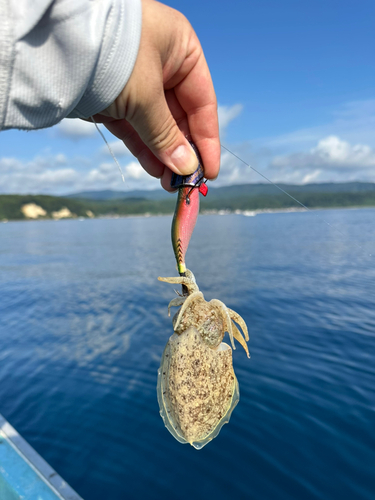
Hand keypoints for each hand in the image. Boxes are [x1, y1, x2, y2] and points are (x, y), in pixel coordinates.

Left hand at [95, 0, 219, 190]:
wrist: (52, 44)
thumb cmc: (113, 56)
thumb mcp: (147, 97)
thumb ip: (168, 135)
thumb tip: (187, 169)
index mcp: (181, 50)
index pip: (203, 102)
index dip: (207, 140)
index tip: (209, 172)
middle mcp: (161, 64)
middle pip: (180, 117)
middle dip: (183, 152)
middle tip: (186, 184)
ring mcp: (136, 83)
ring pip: (157, 126)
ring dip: (164, 156)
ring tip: (169, 184)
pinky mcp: (112, 100)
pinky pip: (134, 129)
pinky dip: (144, 149)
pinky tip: (155, 170)